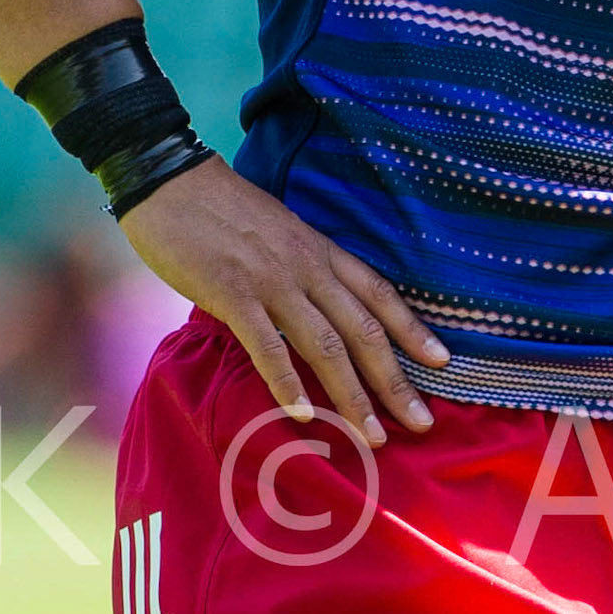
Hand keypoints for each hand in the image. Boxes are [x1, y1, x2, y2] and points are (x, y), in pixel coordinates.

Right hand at [119, 157, 448, 446]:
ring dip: (352, 396)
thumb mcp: (277, 229)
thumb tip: (312, 304)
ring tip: (372, 435)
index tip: (443, 363)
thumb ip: (298, 266)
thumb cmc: (216, 206)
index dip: (413, 330)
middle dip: (396, 381)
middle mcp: (306, 267)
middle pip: (363, 330)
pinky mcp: (232, 294)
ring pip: (325, 346)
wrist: (169, 178)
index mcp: (318, 250)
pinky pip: (266, 346)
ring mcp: (271, 281)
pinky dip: (286, 383)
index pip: (378, 293)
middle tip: (422, 423)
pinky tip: (301, 415)